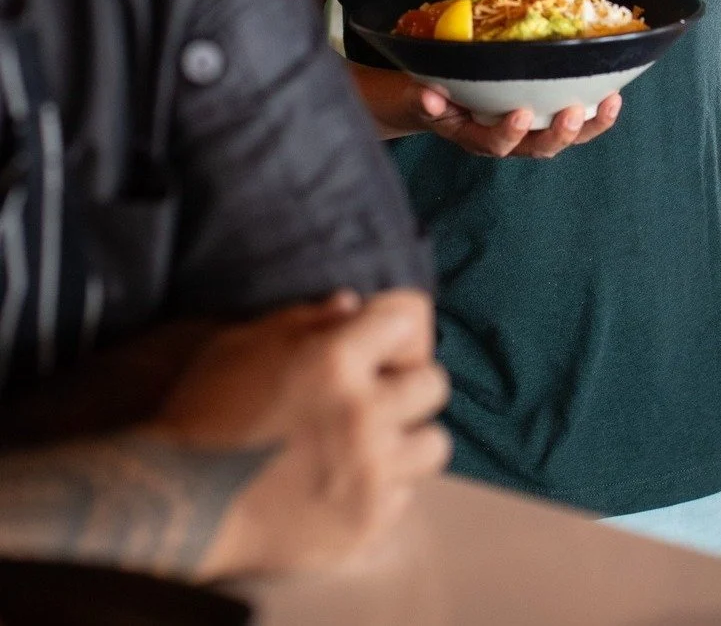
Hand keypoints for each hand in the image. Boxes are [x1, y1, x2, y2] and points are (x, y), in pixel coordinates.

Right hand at [151, 290, 449, 576]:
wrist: (176, 504)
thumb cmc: (202, 413)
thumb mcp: (243, 344)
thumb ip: (305, 321)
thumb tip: (352, 305)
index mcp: (335, 360)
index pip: (409, 319)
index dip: (393, 325)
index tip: (380, 339)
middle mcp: (363, 414)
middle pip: (433, 383)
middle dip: (406, 382)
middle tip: (377, 393)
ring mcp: (369, 474)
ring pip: (434, 444)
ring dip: (407, 438)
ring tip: (373, 441)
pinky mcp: (364, 523)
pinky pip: (405, 496)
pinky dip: (384, 488)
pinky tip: (349, 481)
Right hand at [408, 78, 621, 158]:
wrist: (440, 101)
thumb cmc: (434, 98)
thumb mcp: (420, 99)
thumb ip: (423, 100)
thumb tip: (428, 98)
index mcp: (477, 138)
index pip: (494, 144)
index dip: (508, 133)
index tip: (520, 114)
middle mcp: (509, 142)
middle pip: (539, 148)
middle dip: (558, 134)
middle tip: (571, 111)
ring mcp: (532, 133)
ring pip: (565, 139)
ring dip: (589, 125)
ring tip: (610, 103)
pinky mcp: (547, 119)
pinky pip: (576, 123)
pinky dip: (596, 113)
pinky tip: (614, 95)